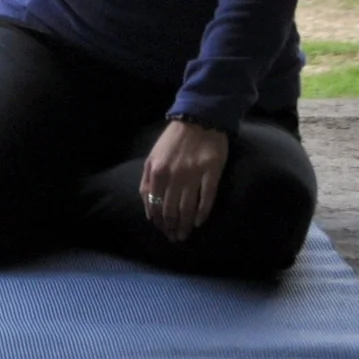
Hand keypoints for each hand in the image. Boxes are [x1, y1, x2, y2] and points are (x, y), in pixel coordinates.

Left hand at [139, 118, 228, 241]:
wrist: (199, 120)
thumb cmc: (173, 141)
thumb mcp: (152, 158)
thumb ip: (147, 182)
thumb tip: (148, 208)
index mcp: (156, 172)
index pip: (154, 204)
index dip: (157, 221)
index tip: (161, 230)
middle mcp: (173, 176)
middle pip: (170, 209)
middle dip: (170, 227)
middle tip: (174, 237)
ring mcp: (193, 174)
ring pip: (187, 207)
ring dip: (184, 225)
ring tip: (184, 235)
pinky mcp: (212, 172)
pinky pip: (207, 198)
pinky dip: (202, 213)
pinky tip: (198, 222)